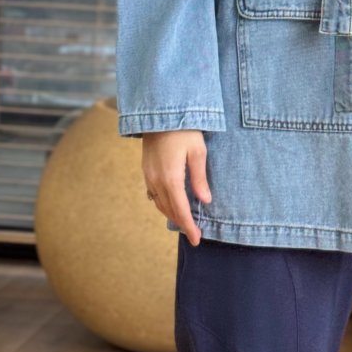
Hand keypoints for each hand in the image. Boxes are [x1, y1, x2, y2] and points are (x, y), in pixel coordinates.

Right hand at [142, 129, 211, 245]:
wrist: (159, 112)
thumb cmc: (183, 129)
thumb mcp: (197, 151)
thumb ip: (199, 178)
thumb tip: (204, 201)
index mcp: (171, 178)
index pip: (181, 210)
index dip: (189, 227)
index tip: (197, 239)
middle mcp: (156, 180)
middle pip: (169, 210)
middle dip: (181, 224)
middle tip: (194, 234)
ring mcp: (148, 175)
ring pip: (160, 204)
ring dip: (172, 215)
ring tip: (185, 222)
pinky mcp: (146, 170)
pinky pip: (154, 194)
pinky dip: (164, 204)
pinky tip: (172, 204)